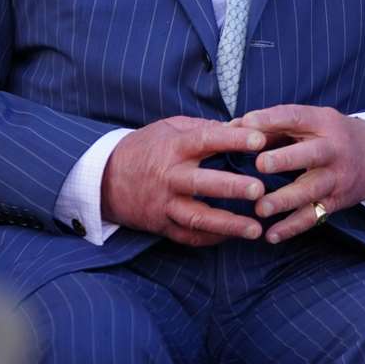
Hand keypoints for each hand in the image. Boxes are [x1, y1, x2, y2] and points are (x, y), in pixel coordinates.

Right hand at [101, 115, 267, 244]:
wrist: (103, 178)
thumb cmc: (146, 147)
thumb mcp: (170, 128)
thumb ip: (204, 127)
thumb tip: (241, 125)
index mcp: (174, 147)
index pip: (207, 140)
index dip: (234, 139)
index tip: (260, 140)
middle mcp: (169, 176)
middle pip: (202, 183)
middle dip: (232, 187)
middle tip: (259, 190)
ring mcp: (164, 204)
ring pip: (197, 217)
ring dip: (228, 224)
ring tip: (256, 229)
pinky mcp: (161, 225)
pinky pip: (188, 236)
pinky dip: (212, 238)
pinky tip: (235, 236)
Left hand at [233, 104, 364, 243]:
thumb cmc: (331, 134)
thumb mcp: (312, 121)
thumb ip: (275, 125)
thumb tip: (231, 127)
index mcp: (323, 123)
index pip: (297, 117)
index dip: (272, 119)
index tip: (246, 123)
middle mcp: (333, 149)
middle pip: (311, 154)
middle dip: (286, 160)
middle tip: (260, 165)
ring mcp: (336, 177)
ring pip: (311, 190)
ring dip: (285, 200)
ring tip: (260, 209)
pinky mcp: (336, 201)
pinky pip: (313, 216)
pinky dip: (292, 228)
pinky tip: (271, 235)